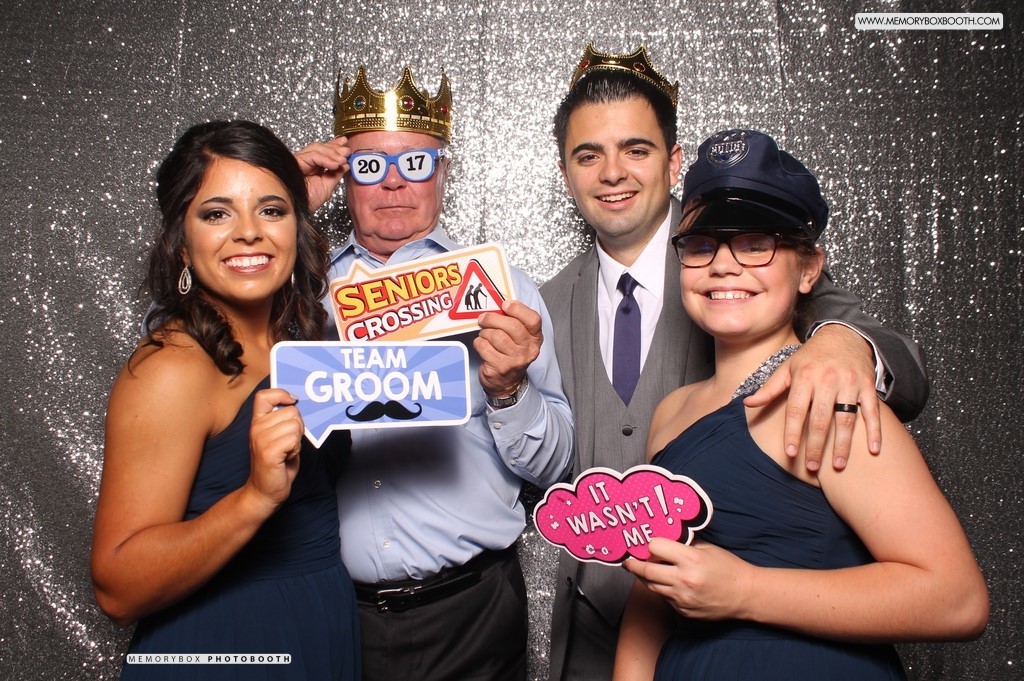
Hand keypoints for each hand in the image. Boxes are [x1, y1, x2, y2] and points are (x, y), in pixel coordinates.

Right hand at [247, 389, 303, 510]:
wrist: (264, 491)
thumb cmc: (276, 464)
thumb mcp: (278, 437)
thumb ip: (284, 420)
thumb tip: (298, 405)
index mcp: (257, 422)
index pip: (265, 395)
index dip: (282, 394)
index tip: (292, 401)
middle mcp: (256, 428)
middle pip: (292, 411)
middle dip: (298, 426)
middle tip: (289, 443)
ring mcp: (261, 439)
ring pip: (295, 425)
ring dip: (297, 440)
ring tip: (287, 451)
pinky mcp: (269, 451)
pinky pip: (294, 439)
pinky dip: (296, 449)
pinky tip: (287, 457)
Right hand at [294, 136, 349, 211]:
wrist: (297, 210)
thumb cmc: (308, 202)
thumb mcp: (327, 187)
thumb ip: (336, 175)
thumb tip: (346, 164)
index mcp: (312, 167)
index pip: (324, 152)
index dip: (335, 146)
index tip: (346, 145)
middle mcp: (304, 162)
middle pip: (320, 147)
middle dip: (335, 147)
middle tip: (347, 151)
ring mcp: (299, 160)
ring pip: (316, 148)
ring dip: (332, 153)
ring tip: (342, 160)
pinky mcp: (294, 161)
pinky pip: (312, 156)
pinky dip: (325, 159)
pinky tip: (334, 165)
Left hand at [474, 300, 541, 397]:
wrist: (507, 383)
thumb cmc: (511, 355)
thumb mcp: (519, 338)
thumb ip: (513, 321)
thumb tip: (497, 305)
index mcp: (535, 338)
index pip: (533, 320)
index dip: (518, 309)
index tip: (505, 305)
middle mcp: (528, 350)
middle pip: (512, 326)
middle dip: (493, 319)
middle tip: (483, 318)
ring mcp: (515, 360)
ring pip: (496, 336)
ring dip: (485, 333)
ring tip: (484, 335)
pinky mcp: (501, 367)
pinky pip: (485, 347)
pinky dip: (479, 343)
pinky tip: (482, 345)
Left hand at [622, 538, 753, 620]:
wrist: (745, 595)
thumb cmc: (728, 567)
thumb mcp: (707, 548)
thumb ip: (684, 545)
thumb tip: (663, 540)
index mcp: (690, 559)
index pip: (655, 547)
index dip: (651, 544)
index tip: (647, 544)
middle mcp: (684, 579)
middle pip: (646, 570)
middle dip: (633, 564)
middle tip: (627, 561)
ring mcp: (682, 598)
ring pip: (651, 586)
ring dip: (645, 577)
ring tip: (642, 570)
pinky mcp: (683, 611)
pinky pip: (664, 598)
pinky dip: (661, 589)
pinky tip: (666, 582)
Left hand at [744, 325, 880, 470]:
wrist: (843, 336)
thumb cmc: (810, 358)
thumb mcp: (787, 368)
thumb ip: (769, 389)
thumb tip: (746, 403)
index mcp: (804, 377)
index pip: (796, 410)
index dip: (792, 432)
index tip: (790, 453)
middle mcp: (827, 380)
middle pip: (821, 419)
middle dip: (816, 446)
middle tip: (812, 467)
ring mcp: (849, 383)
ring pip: (846, 419)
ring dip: (843, 445)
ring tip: (837, 467)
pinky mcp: (867, 386)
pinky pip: (872, 411)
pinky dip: (875, 431)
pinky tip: (874, 451)